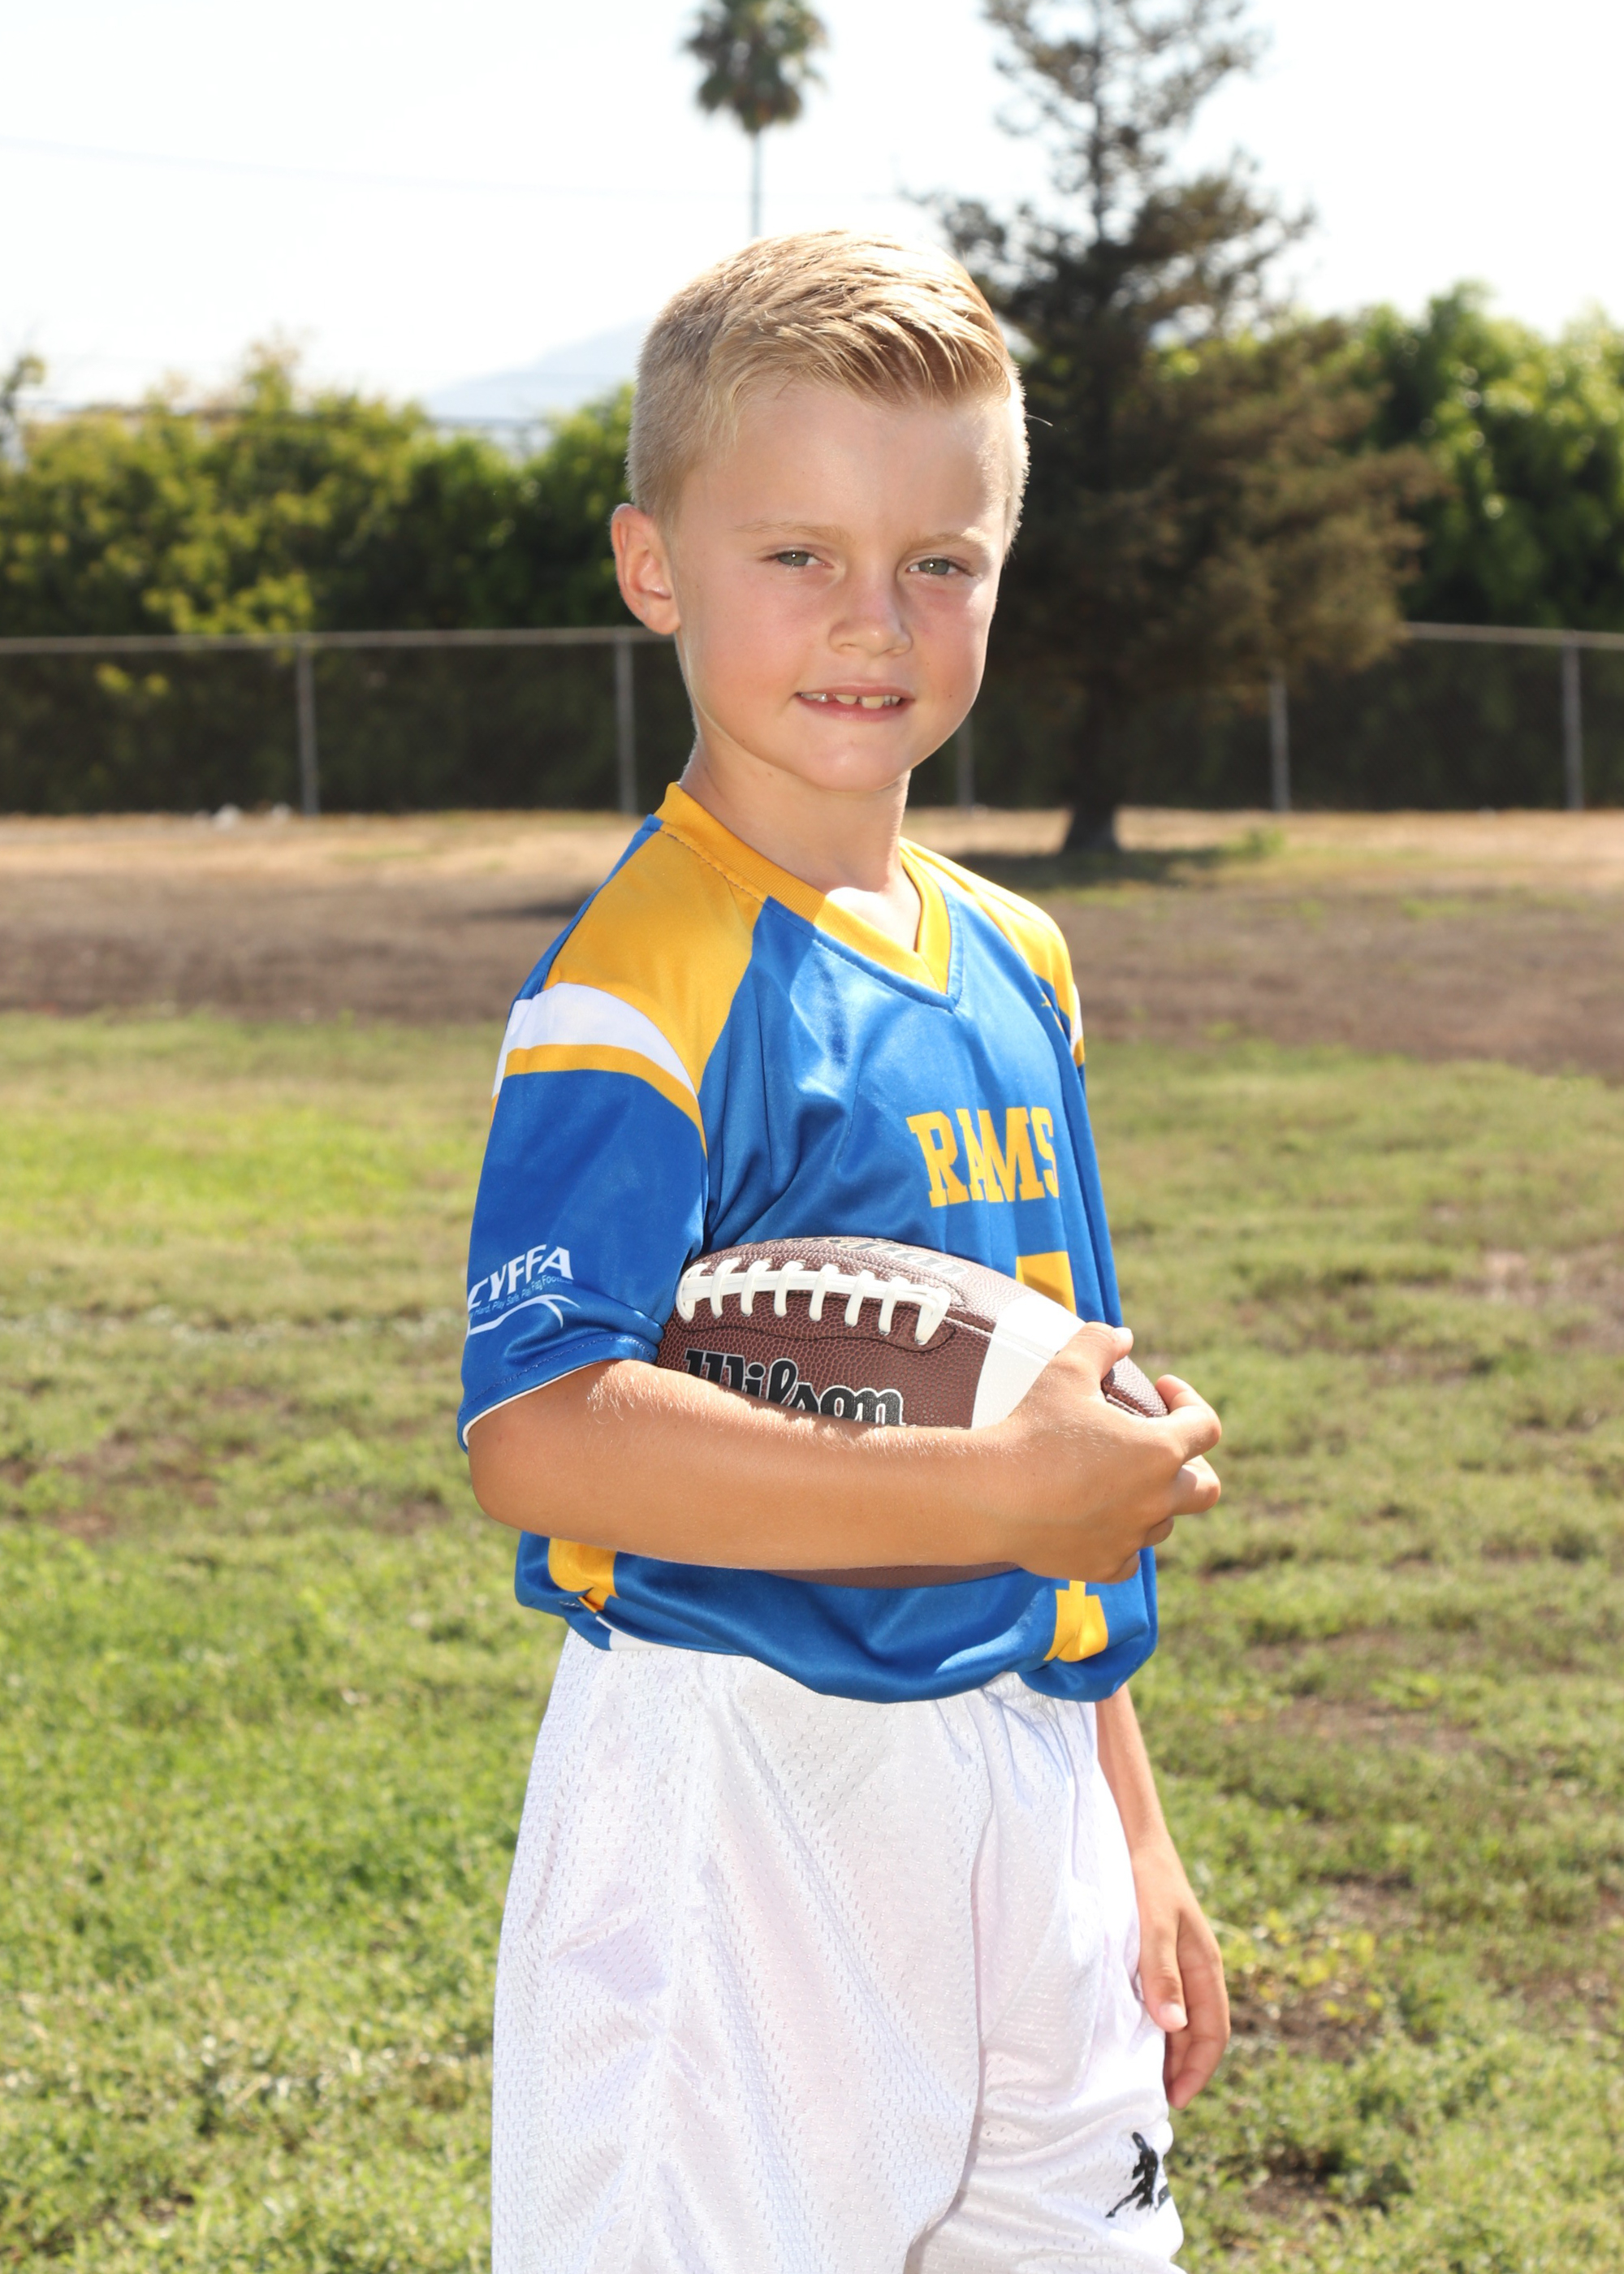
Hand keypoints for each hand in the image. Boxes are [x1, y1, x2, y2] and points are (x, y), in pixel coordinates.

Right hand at [984, 1325, 1221, 1581]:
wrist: (989, 1496)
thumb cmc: (1030, 1431)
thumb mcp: (1065, 1371)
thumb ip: (1099, 1343)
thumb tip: (1122, 1336)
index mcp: (1159, 1451)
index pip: (1206, 1427)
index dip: (1189, 1402)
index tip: (1163, 1392)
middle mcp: (1155, 1500)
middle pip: (1206, 1488)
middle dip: (1194, 1466)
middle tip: (1163, 1449)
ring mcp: (1131, 1538)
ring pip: (1164, 1523)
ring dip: (1152, 1500)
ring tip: (1119, 1480)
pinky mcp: (1102, 1566)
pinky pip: (1128, 1556)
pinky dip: (1120, 1538)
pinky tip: (1098, 1520)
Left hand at [1129, 1834, 1229, 2109]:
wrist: (1135, 1836)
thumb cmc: (1147, 1878)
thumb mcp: (1154, 1924)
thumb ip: (1162, 1972)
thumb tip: (1173, 2027)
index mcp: (1206, 1966)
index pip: (1214, 2032)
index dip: (1198, 2070)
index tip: (1175, 2100)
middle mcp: (1197, 1970)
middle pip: (1198, 2033)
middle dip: (1183, 2069)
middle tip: (1154, 2102)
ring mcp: (1179, 1964)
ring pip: (1181, 2020)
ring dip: (1168, 2051)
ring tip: (1141, 2081)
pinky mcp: (1159, 1956)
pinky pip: (1164, 2002)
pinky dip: (1155, 2026)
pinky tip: (1131, 2037)